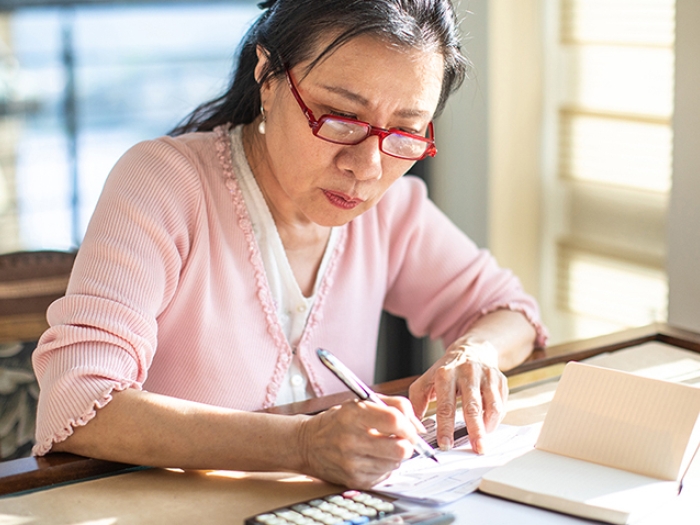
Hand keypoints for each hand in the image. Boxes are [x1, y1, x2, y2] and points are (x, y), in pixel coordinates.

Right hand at [297, 396, 422, 487]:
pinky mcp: (354, 480)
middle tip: (402, 439)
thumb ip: (394, 405)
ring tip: (382, 447)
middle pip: (400, 448)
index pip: (394, 420)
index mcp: (353, 414)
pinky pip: (385, 475)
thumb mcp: (361, 401)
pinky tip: (373, 457)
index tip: (411, 427)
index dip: (409, 425)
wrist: (307, 444)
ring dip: (395, 456)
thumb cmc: (338, 421)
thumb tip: (418, 426)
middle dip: (407, 444)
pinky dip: (384, 466)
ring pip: (395, 464)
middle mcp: (351, 440)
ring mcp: (352, 463)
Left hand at [408, 337, 507, 453]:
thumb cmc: (447, 371)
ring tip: (482, 442)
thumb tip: (414, 425)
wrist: (471, 349)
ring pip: (491, 406)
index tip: (445, 445)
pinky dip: (495, 419)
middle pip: (472, 407)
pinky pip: (501, 404)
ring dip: (488, 427)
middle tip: (476, 449)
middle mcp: (467, 373)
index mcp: (446, 374)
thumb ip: (418, 401)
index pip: (446, 405)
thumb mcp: (427, 380)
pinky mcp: (500, 380)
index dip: (445, 427)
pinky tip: (488, 428)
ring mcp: (486, 376)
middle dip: (475, 430)